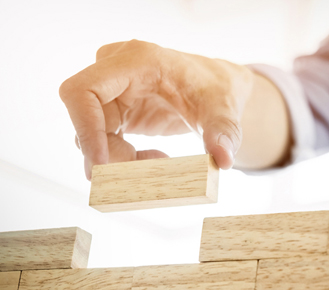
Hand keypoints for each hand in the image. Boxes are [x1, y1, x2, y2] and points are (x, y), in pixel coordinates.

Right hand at [59, 40, 253, 179]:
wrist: (218, 89)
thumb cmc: (218, 91)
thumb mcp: (225, 112)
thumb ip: (224, 133)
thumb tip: (222, 159)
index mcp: (138, 60)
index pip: (84, 90)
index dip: (85, 128)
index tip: (101, 164)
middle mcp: (116, 69)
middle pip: (85, 117)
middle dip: (107, 151)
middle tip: (142, 171)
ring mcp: (112, 88)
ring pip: (92, 133)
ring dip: (119, 157)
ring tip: (159, 160)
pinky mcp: (114, 108)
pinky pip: (102, 139)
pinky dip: (122, 156)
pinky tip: (153, 157)